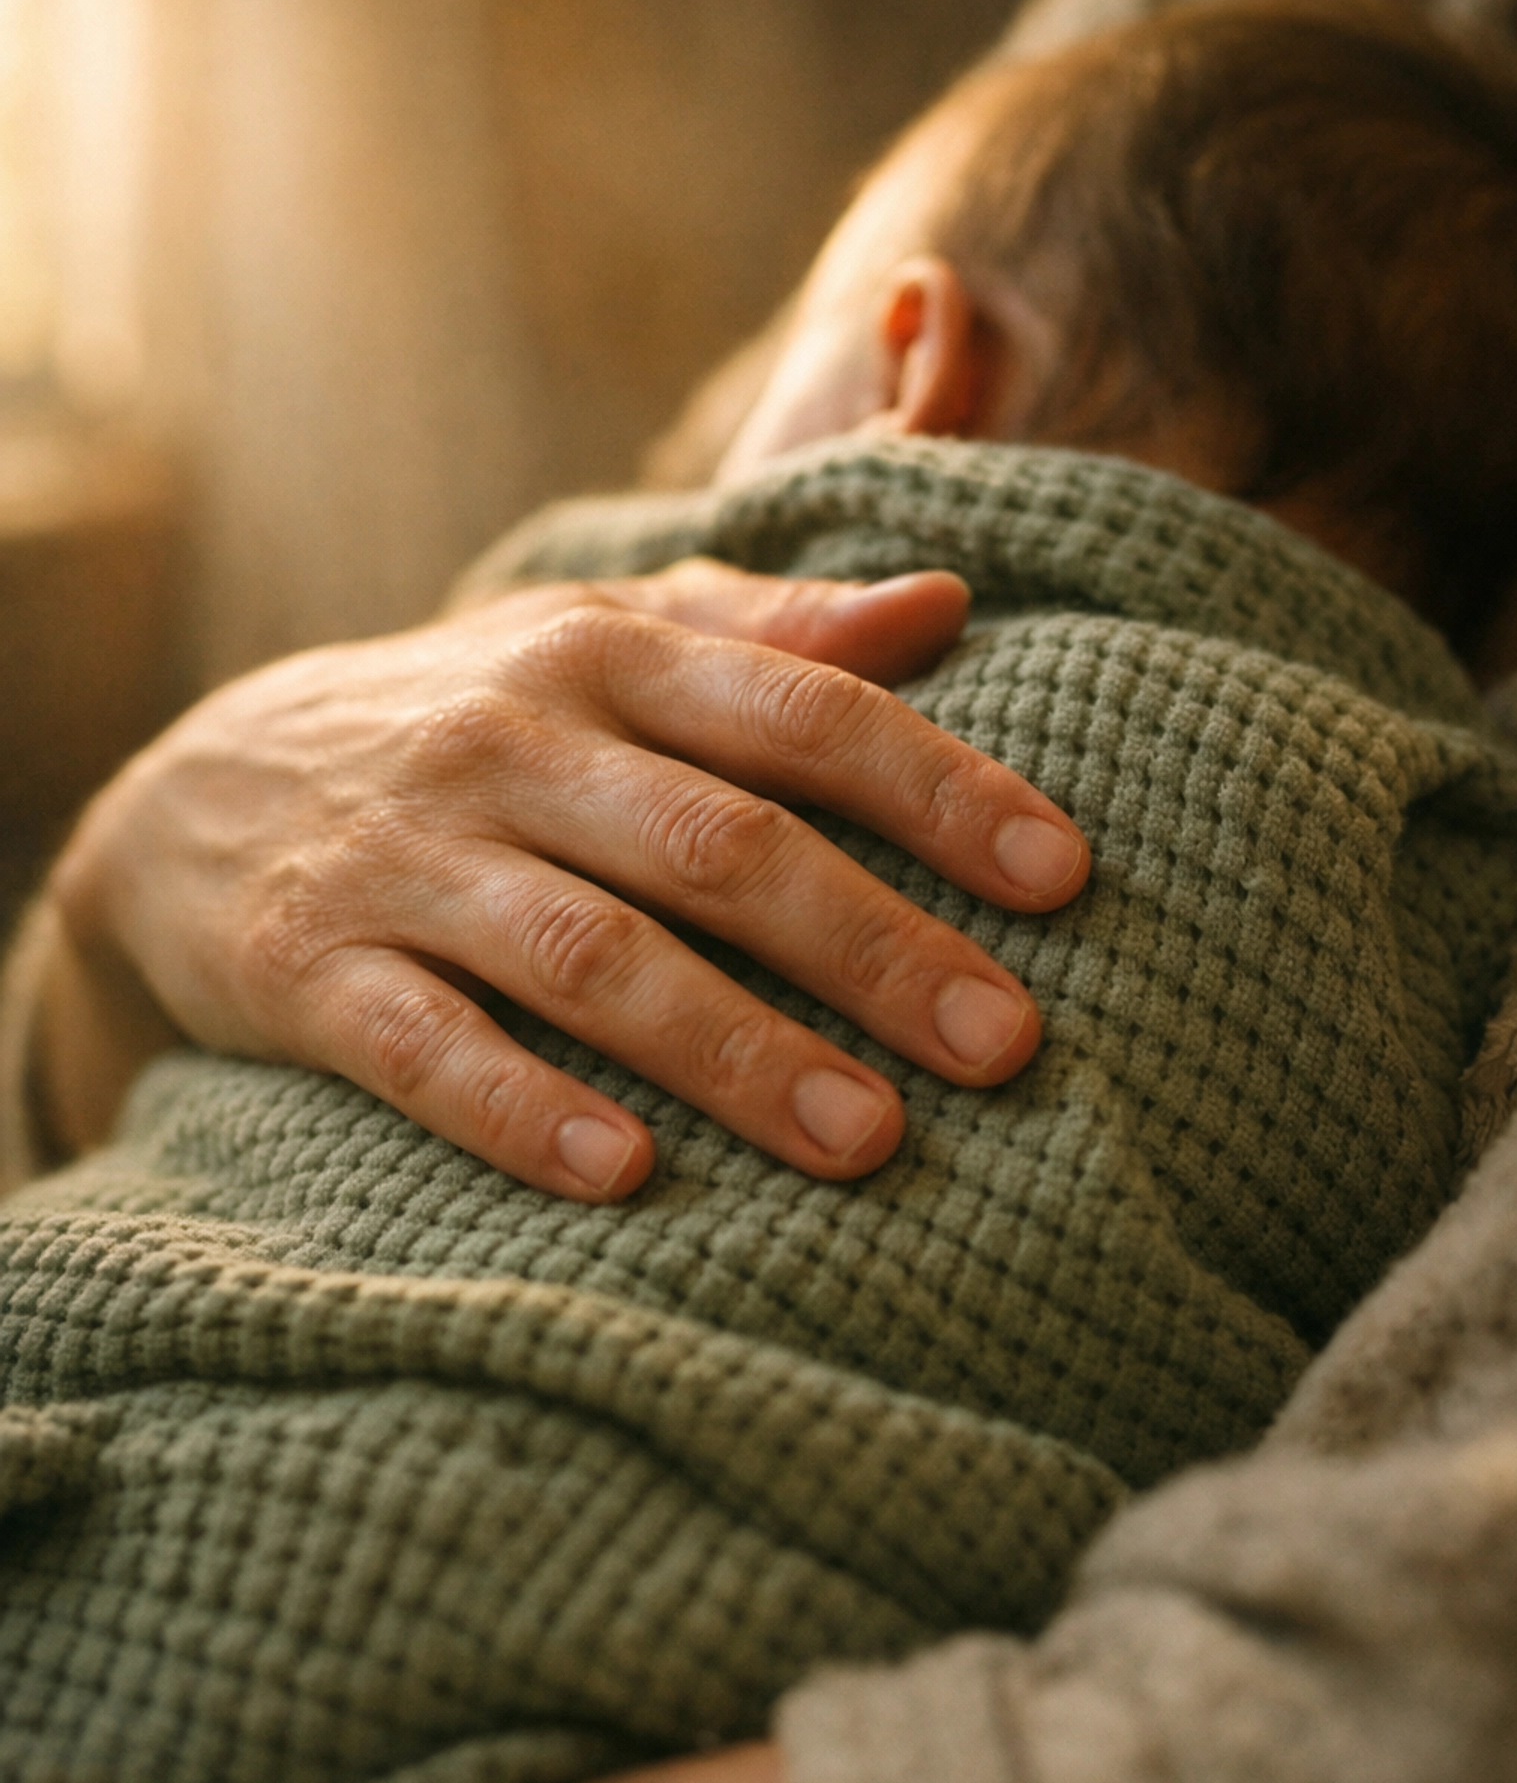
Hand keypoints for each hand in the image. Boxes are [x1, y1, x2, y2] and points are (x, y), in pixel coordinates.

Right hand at [39, 560, 1087, 1197]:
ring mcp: (404, 859)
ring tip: (866, 1141)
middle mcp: (508, 744)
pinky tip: (628, 1178)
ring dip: (731, 1048)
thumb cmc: (459, 727)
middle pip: (714, 843)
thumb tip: (944, 604)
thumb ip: (763, 631)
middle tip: (1006, 1048)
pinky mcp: (309, 971)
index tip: (1063, 879)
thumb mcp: (594, 647)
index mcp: (600, 659)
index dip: (937, 789)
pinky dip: (521, 1109)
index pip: (798, 713)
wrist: (187, 794)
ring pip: (587, 954)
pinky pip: (422, 1047)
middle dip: (870, 946)